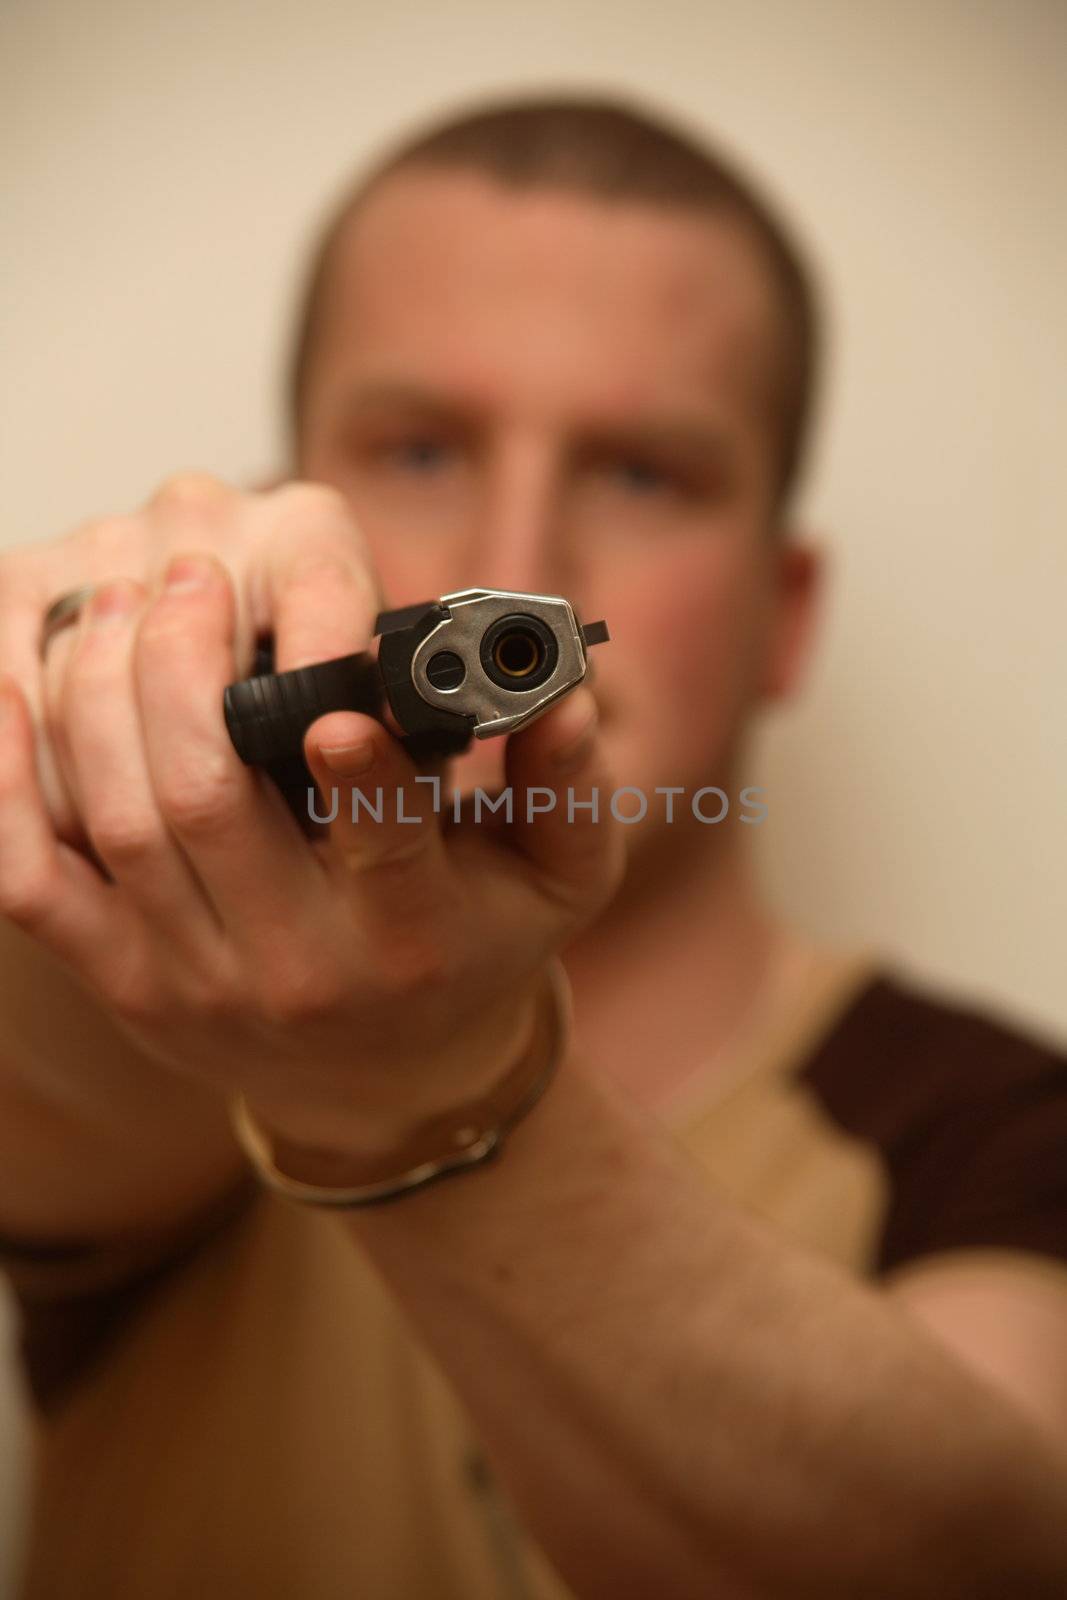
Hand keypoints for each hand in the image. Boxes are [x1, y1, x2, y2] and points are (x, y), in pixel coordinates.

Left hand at [0, 488, 623, 1151]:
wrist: (387, 1074)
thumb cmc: (477, 945)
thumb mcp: (559, 875)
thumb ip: (569, 780)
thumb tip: (563, 692)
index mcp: (415, 935)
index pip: (385, 851)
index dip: (359, 776)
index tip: (334, 706)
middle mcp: (297, 969)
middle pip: (205, 808)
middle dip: (182, 672)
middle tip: (191, 574)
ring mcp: (194, 980)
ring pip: (118, 824)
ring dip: (102, 694)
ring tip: (121, 600)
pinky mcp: (124, 981)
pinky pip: (32, 883)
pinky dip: (2, 786)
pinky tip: (10, 691)